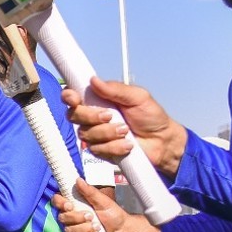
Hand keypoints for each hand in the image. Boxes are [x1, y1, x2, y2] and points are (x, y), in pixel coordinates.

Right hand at [54, 179, 158, 231]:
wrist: (123, 231)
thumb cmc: (113, 214)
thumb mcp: (103, 201)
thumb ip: (90, 191)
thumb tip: (78, 179)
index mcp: (75, 204)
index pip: (57, 201)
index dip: (60, 203)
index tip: (70, 205)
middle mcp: (71, 217)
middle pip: (62, 218)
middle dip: (77, 218)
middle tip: (91, 216)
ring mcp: (74, 230)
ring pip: (69, 230)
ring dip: (84, 229)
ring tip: (98, 227)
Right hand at [61, 78, 187, 176]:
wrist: (162, 141)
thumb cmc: (151, 116)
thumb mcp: (137, 97)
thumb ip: (116, 89)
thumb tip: (94, 80)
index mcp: (98, 100)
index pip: (73, 97)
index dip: (69, 97)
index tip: (74, 98)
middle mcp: (93, 117)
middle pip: (74, 116)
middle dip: (91, 117)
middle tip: (110, 116)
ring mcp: (95, 134)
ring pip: (86, 134)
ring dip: (108, 133)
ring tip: (126, 131)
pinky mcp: (101, 150)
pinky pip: (98, 149)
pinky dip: (115, 146)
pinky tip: (127, 144)